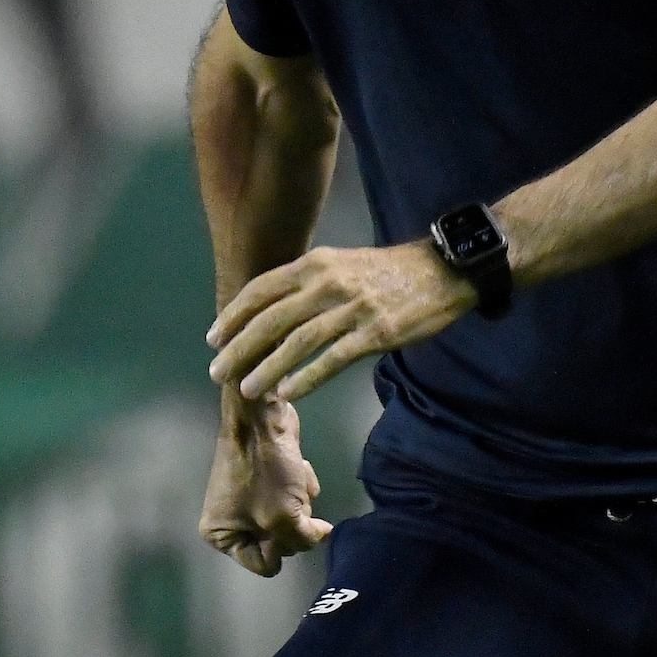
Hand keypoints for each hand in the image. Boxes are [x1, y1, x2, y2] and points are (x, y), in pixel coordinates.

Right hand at [200, 397, 332, 576]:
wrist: (261, 417)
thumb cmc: (264, 472)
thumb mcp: (284, 518)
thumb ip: (303, 541)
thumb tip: (319, 536)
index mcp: (219, 535)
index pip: (263, 564)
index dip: (280, 548)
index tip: (284, 525)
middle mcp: (231, 520)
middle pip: (279, 542)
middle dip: (292, 520)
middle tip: (288, 498)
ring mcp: (249, 499)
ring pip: (291, 518)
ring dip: (300, 500)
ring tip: (293, 480)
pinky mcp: (267, 480)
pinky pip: (292, 497)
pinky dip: (299, 485)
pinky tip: (298, 467)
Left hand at [207, 242, 475, 403]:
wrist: (442, 271)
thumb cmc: (387, 272)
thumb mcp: (341, 264)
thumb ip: (307, 282)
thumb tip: (269, 310)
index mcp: (316, 263)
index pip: (261, 289)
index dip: (234, 315)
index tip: (213, 338)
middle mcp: (329, 282)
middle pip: (272, 318)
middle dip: (239, 347)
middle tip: (216, 371)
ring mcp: (353, 308)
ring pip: (298, 341)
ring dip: (267, 367)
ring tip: (246, 389)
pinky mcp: (376, 332)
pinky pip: (334, 358)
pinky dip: (308, 376)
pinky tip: (289, 392)